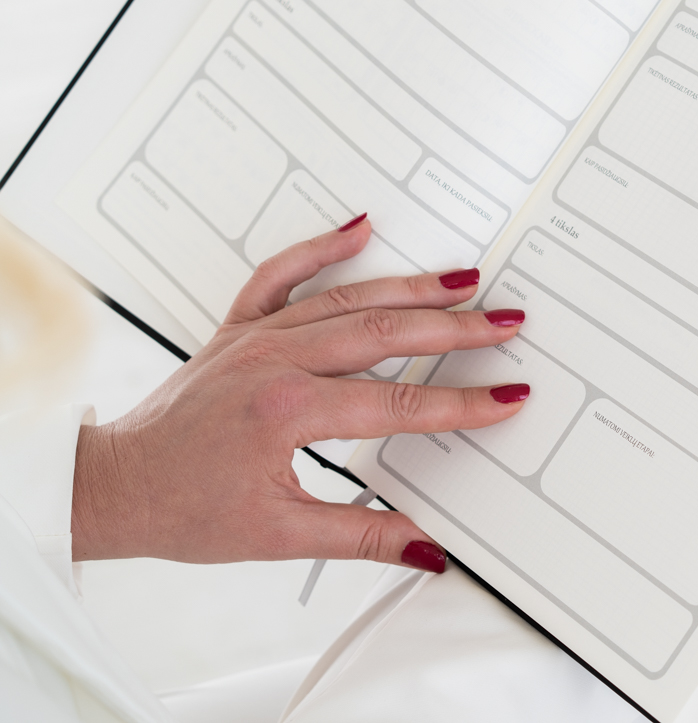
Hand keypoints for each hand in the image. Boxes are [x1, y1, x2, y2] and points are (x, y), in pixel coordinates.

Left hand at [71, 217, 526, 571]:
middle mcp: (273, 360)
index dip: (461, 404)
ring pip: (348, 298)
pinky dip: (322, 247)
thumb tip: (426, 549)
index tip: (505, 399)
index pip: (397, 405)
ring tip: (465, 278)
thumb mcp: (278, 535)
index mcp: (286, 411)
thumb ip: (362, 536)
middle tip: (506, 322)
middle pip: (385, 334)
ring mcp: (255, 336)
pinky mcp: (237, 327)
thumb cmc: (182, 510)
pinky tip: (362, 227)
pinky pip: (282, 274)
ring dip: (412, 286)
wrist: (112, 486)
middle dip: (455, 328)